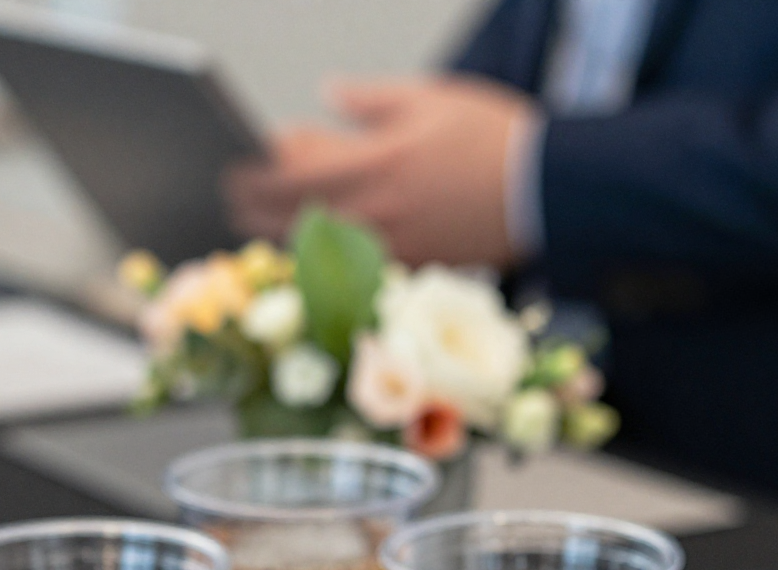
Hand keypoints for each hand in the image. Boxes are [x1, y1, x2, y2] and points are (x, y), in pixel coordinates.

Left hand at [227, 75, 538, 269]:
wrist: (544, 192)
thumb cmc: (493, 140)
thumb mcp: (430, 99)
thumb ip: (370, 100)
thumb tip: (328, 93)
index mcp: (373, 164)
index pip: (290, 174)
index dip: (256, 172)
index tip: (235, 166)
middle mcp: (373, 213)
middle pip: (291, 217)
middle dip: (254, 206)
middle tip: (233, 197)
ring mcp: (386, 247)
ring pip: (313, 247)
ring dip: (279, 234)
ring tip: (255, 221)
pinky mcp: (404, 268)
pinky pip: (347, 266)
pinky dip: (320, 255)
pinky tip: (308, 245)